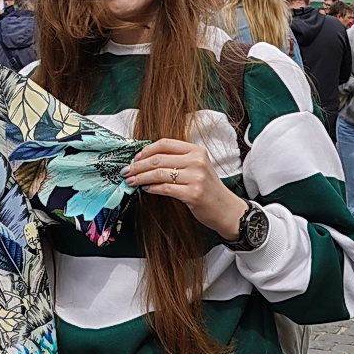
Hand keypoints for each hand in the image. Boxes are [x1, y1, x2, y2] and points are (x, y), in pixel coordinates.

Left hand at [123, 138, 246, 241]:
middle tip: (126, 171)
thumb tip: (145, 160)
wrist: (226, 209)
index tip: (135, 158)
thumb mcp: (196, 168)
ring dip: (140, 177)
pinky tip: (145, 189)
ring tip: (131, 181)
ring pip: (158, 173)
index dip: (146, 150)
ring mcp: (196, 177)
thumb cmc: (208, 189)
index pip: (165, 143)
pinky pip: (164, 188)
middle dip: (138, 165)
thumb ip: (176, 160)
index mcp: (196, 151)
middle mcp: (197, 161)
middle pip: (158, 158)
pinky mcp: (193, 193)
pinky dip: (151, 188)